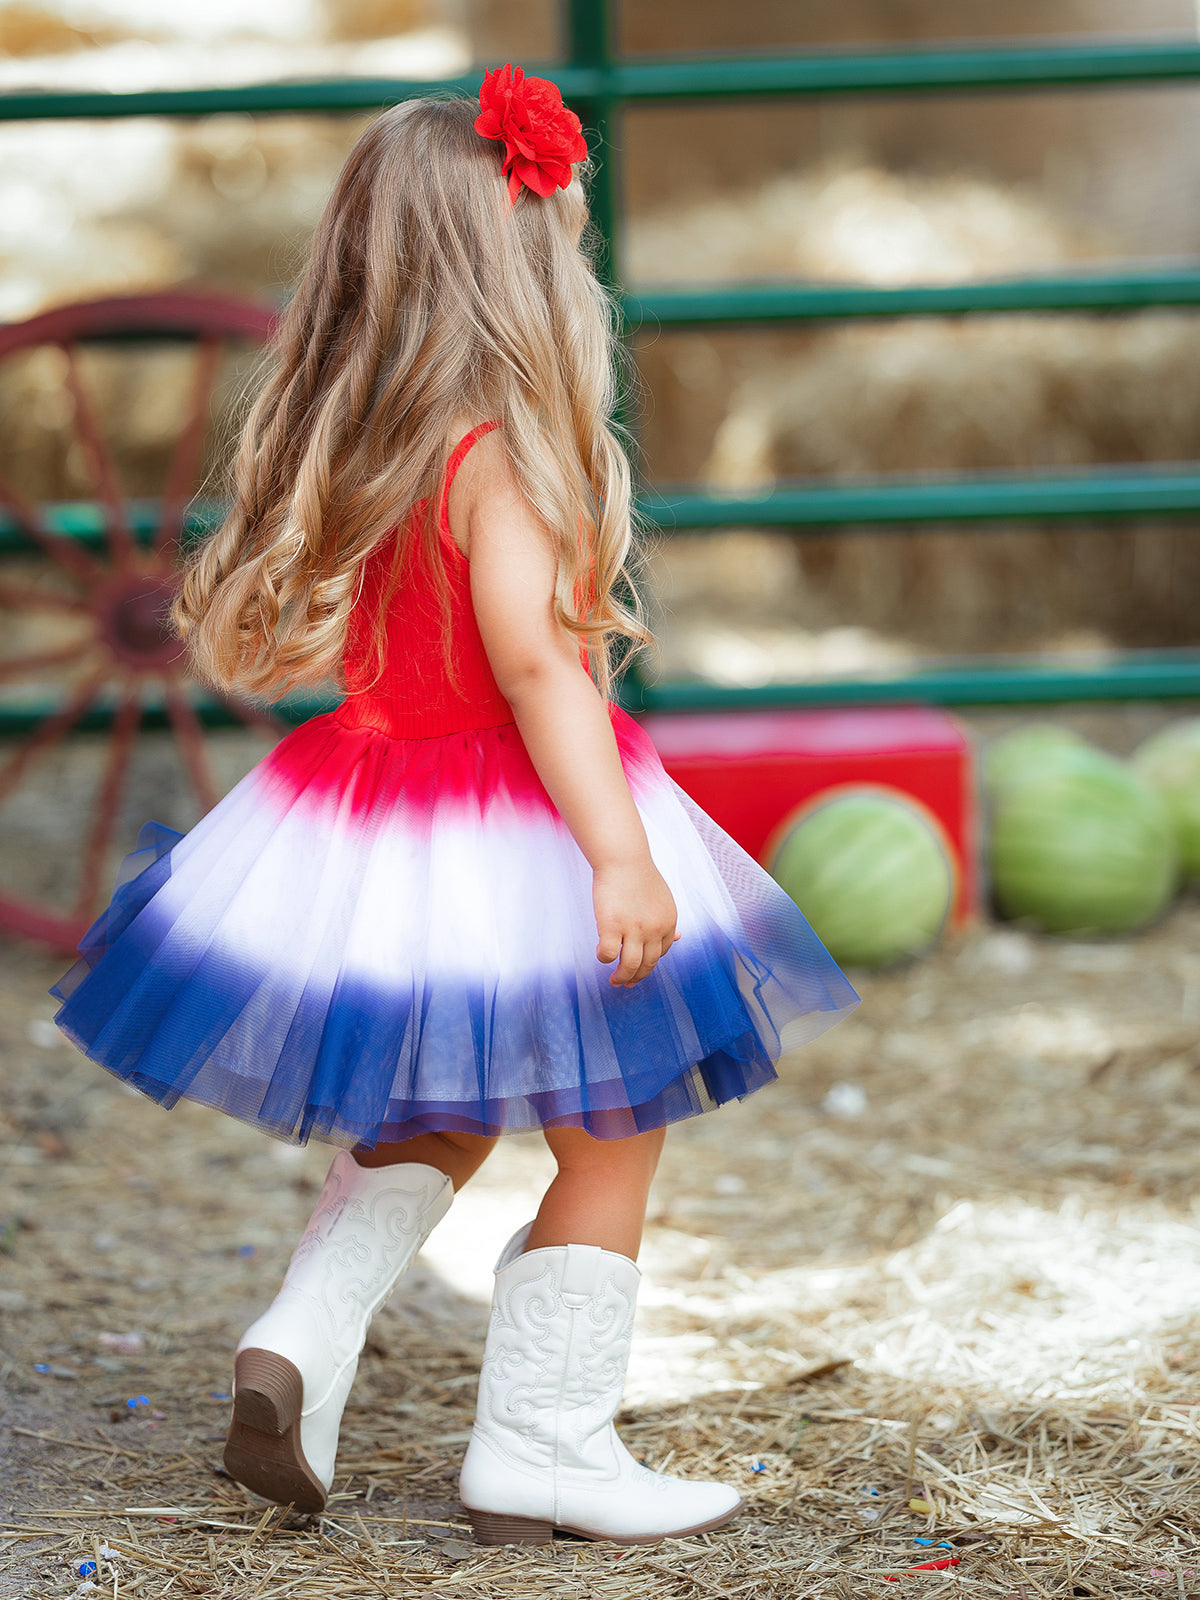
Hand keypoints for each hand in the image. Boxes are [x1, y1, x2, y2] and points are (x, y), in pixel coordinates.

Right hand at [593, 856, 680, 987]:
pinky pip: (608, 954)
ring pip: (630, 966)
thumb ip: (667, 920)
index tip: (638, 969)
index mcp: (668, 922)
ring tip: (614, 980)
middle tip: (625, 983)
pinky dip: (604, 959)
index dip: (648, 964)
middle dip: (636, 978)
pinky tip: (601, 954)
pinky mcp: (612, 926)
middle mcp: (654, 929)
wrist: (623, 859)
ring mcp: (634, 929)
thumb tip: (678, 938)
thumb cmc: (639, 876)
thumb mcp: (663, 899)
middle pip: (647, 965)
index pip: (661, 953)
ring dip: (622, 977)